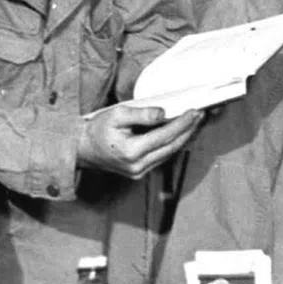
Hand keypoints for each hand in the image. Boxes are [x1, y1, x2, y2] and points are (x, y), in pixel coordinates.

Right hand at [78, 105, 202, 179]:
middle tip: (200, 115)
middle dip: (189, 129)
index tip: (194, 112)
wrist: (82, 148)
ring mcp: (139, 171)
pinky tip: (181, 132)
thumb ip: (141, 114)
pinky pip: (163, 156)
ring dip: (184, 136)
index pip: (166, 136)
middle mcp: (138, 165)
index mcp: (131, 152)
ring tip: (195, 121)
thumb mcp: (117, 114)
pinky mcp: (140, 171)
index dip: (183, 123)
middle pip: (172, 146)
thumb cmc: (97, 130)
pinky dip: (174, 143)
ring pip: (170, 152)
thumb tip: (163, 113)